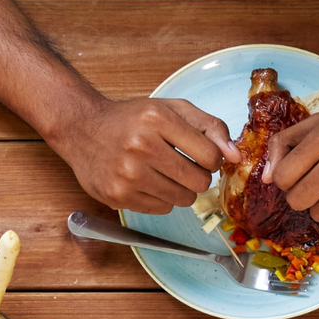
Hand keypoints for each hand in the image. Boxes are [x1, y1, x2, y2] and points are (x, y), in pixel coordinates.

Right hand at [45, 95, 239, 214]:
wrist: (82, 128)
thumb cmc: (133, 119)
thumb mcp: (173, 109)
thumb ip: (211, 127)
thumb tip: (236, 156)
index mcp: (157, 119)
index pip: (211, 156)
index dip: (211, 158)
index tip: (199, 154)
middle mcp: (141, 146)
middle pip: (199, 182)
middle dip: (197, 176)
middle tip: (181, 165)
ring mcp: (127, 174)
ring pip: (183, 200)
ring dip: (180, 189)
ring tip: (163, 172)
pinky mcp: (117, 195)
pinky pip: (162, 209)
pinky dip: (160, 198)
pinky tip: (146, 181)